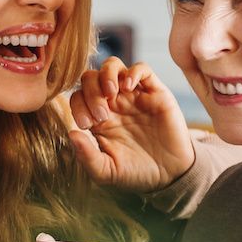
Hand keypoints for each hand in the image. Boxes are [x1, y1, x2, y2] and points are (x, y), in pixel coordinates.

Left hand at [66, 57, 195, 192]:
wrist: (170, 175)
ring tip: (111, 93)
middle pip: (91, 77)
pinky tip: (129, 88)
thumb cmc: (136, 173)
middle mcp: (113, 103)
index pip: (78, 97)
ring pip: (113, 66)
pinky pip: (142, 69)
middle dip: (90, 91)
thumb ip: (87, 156)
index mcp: (98, 118)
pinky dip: (132, 72)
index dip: (78, 105)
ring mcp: (133, 95)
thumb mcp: (107, 171)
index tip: (88, 125)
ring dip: (106, 75)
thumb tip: (71, 133)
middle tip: (101, 115)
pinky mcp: (155, 92)